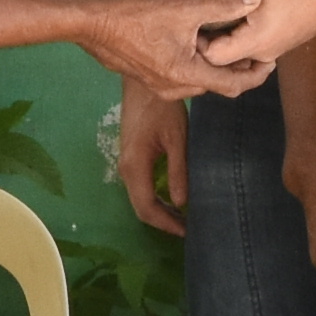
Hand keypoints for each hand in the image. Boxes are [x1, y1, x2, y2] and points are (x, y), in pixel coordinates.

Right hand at [79, 0, 269, 98]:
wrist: (86, 17)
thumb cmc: (133, 14)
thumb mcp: (183, 6)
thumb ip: (221, 4)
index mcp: (185, 76)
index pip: (233, 85)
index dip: (256, 73)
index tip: (271, 58)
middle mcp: (172, 86)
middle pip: (215, 81)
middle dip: (235, 64)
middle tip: (251, 42)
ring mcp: (155, 80)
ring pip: (196, 73)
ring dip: (212, 58)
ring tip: (225, 32)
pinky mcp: (143, 68)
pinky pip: (178, 67)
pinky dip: (192, 54)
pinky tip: (194, 30)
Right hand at [115, 81, 191, 237]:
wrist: (142, 82)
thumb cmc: (162, 107)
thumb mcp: (177, 137)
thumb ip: (179, 170)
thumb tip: (182, 203)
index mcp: (135, 166)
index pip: (147, 208)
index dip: (166, 224)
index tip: (188, 232)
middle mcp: (126, 169)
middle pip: (141, 208)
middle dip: (164, 222)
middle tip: (189, 228)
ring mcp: (125, 163)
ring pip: (140, 198)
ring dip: (160, 211)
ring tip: (184, 218)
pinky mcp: (130, 157)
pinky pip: (141, 187)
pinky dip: (156, 198)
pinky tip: (173, 199)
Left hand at [191, 0, 315, 71]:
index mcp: (254, 42)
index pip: (213, 57)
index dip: (197, 39)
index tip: (190, 16)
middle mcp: (262, 52)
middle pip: (224, 58)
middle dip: (208, 40)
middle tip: (196, 15)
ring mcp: (274, 48)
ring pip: (239, 53)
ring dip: (224, 37)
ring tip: (212, 14)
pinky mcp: (281, 39)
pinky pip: (252, 45)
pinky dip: (239, 34)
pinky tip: (233, 13)